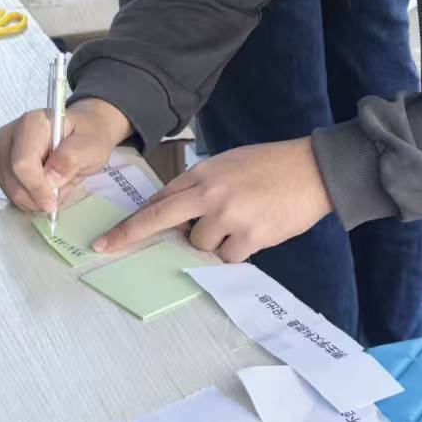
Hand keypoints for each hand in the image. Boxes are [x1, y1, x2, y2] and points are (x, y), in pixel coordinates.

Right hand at [0, 96, 130, 211]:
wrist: (83, 131)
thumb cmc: (88, 136)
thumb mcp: (91, 146)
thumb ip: (71, 159)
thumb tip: (49, 180)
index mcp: (33, 123)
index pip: (23, 163)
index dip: (36, 188)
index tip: (52, 203)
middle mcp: (11, 133)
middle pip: (12, 176)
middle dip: (33, 198)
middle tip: (54, 205)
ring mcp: (3, 148)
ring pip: (7, 185)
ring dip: (29, 199)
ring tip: (52, 197)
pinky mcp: (1, 162)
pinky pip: (7, 187)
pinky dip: (24, 196)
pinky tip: (42, 193)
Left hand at [93, 138, 331, 264]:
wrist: (313, 169)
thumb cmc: (272, 164)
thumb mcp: (229, 164)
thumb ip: (202, 187)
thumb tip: (180, 217)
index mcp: (204, 173)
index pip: (160, 199)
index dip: (134, 220)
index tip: (109, 237)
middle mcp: (211, 194)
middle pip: (162, 219)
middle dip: (131, 235)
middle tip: (108, 247)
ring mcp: (229, 216)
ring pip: (201, 245)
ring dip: (213, 243)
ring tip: (241, 224)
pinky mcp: (250, 237)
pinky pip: (228, 257)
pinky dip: (236, 251)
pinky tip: (254, 233)